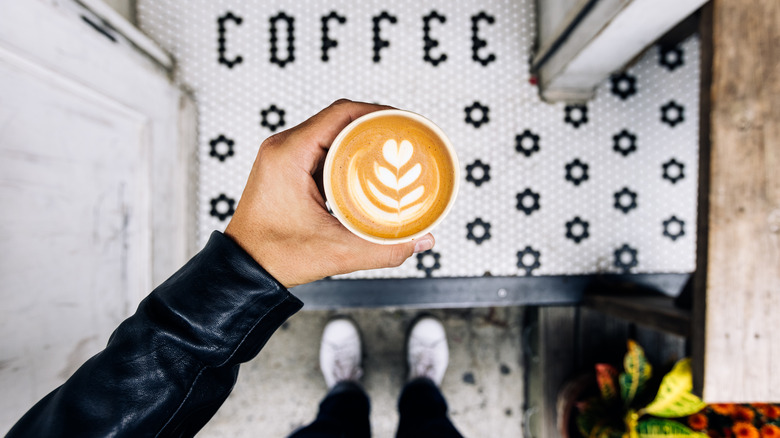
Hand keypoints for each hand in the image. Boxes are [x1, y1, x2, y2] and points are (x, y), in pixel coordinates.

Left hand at [225, 99, 434, 287]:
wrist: (243, 270)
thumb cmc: (275, 257)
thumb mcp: (337, 251)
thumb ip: (384, 248)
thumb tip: (422, 240)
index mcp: (289, 153)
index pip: (341, 113)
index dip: (378, 112)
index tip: (405, 121)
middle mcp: (284, 147)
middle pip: (339, 119)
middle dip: (376, 125)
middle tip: (407, 138)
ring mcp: (283, 156)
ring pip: (331, 133)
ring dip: (362, 138)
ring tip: (394, 149)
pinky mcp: (287, 168)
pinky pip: (322, 148)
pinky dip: (348, 152)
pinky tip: (369, 167)